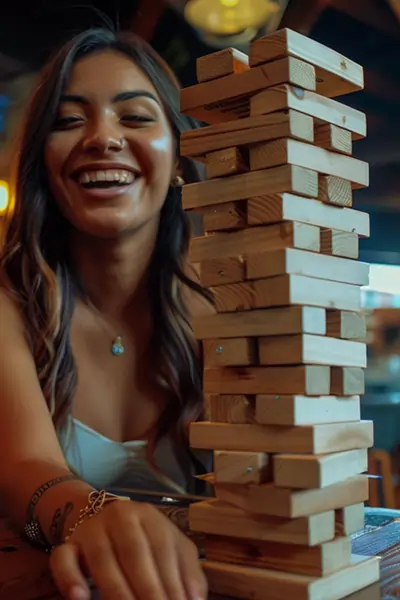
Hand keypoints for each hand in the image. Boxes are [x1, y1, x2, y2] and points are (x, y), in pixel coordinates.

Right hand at [50, 500, 206, 599]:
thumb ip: (186, 570)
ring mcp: (90, 529)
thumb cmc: (142, 539)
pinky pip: (62, 560)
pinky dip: (70, 579)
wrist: (98, 516)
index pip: (163, 549)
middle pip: (134, 554)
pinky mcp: (67, 544)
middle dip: (148, 590)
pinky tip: (79, 599)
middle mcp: (119, 516)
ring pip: (102, 559)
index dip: (173, 582)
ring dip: (116, 591)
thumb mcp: (169, 546)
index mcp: (148, 516)